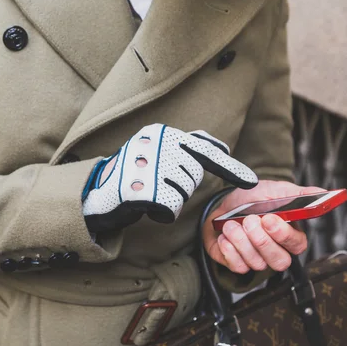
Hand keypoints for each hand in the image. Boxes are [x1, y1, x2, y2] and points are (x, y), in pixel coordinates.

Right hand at [82, 123, 257, 232]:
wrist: (95, 194)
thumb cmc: (132, 174)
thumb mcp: (155, 151)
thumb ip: (183, 147)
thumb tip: (220, 149)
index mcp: (160, 132)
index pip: (203, 149)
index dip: (229, 167)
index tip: (251, 181)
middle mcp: (155, 143)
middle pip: (194, 174)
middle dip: (183, 186)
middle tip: (158, 184)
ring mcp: (148, 165)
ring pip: (184, 192)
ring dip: (172, 200)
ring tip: (148, 193)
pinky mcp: (142, 188)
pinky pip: (172, 207)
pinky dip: (163, 213)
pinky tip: (147, 206)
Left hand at [202, 180, 324, 272]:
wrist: (222, 205)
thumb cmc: (250, 200)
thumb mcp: (273, 191)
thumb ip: (297, 194)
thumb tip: (322, 193)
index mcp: (289, 234)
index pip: (297, 244)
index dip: (283, 235)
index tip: (269, 219)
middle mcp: (275, 250)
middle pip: (279, 261)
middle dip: (261, 241)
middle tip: (248, 221)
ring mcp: (257, 259)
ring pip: (257, 264)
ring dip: (241, 241)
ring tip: (231, 224)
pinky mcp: (238, 264)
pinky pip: (238, 267)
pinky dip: (229, 250)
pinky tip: (225, 236)